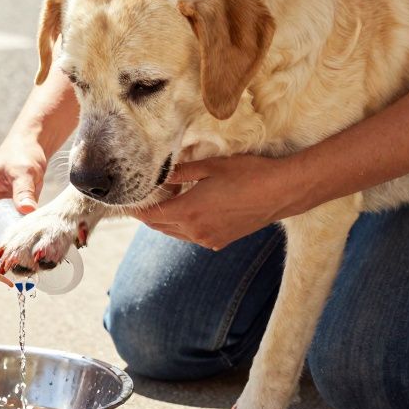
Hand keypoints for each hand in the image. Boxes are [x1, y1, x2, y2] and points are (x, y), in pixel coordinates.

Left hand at [132, 154, 302, 250]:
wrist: (282, 192)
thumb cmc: (248, 174)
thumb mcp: (210, 167)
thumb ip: (180, 172)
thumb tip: (159, 174)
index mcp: (189, 212)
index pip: (150, 216)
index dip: (136, 209)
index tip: (126, 200)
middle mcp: (195, 232)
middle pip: (160, 227)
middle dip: (148, 214)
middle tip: (141, 198)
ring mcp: (209, 240)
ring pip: (175, 233)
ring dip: (166, 220)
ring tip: (165, 200)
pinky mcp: (221, 241)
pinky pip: (192, 236)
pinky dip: (183, 225)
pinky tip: (189, 208)